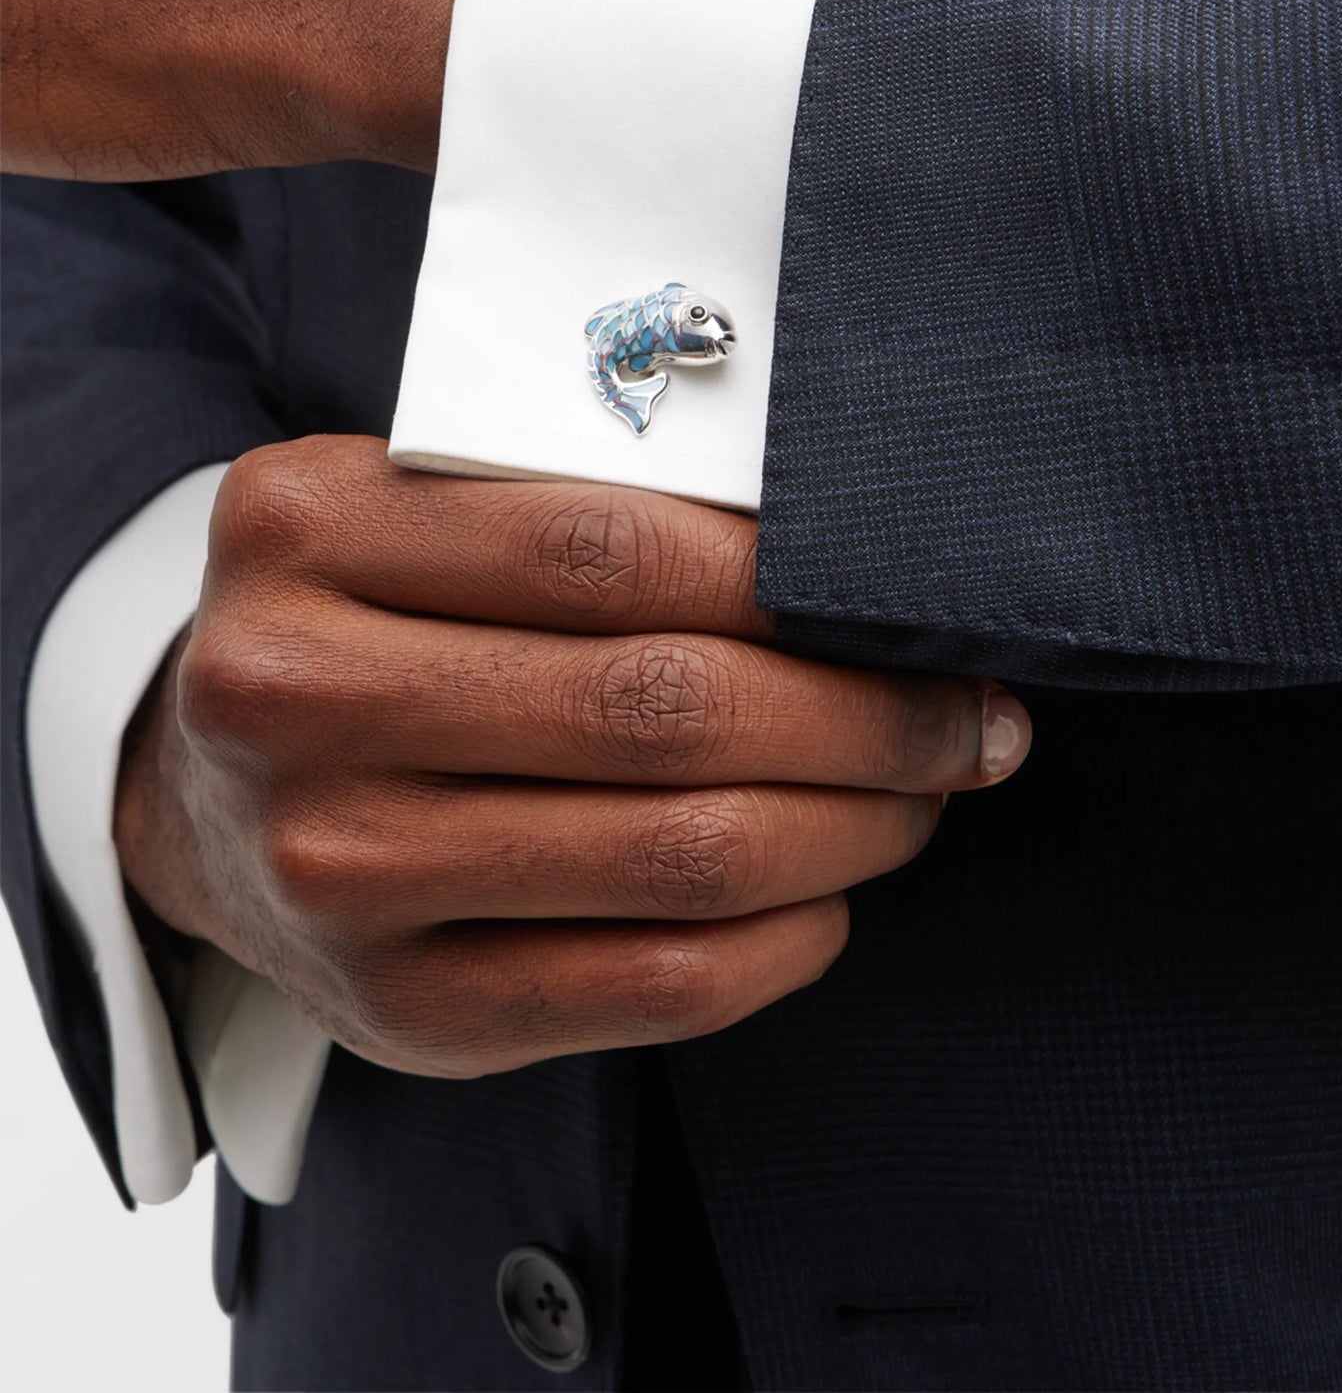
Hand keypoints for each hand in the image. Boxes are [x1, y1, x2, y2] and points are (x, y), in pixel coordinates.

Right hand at [115, 436, 1030, 1076]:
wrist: (202, 790)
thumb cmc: (356, 618)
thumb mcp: (411, 507)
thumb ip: (571, 505)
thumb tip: (833, 552)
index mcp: (307, 530)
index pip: (610, 547)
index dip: (796, 582)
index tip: (913, 600)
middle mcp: (296, 700)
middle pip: (661, 707)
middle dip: (866, 716)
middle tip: (966, 713)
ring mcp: (338, 872)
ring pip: (677, 856)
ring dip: (852, 827)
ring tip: (921, 793)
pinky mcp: (396, 1008)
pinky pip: (650, 990)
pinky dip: (785, 942)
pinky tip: (829, 894)